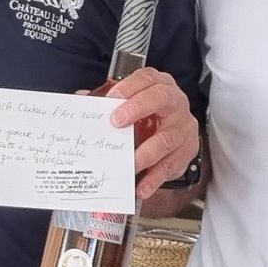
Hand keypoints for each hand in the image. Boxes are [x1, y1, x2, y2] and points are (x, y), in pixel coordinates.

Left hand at [104, 67, 199, 200]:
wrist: (179, 130)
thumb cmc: (150, 113)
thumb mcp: (132, 102)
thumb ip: (108, 101)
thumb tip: (80, 101)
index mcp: (160, 85)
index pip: (146, 79)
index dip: (129, 87)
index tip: (110, 99)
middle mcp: (175, 102)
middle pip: (161, 99)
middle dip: (138, 109)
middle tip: (117, 124)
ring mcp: (183, 127)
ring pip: (167, 139)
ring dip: (146, 154)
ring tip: (129, 166)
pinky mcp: (187, 150)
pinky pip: (171, 165)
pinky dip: (154, 178)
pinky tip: (141, 188)